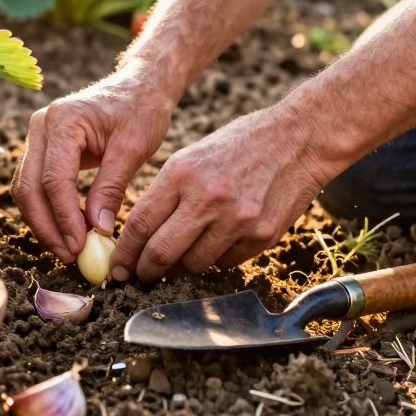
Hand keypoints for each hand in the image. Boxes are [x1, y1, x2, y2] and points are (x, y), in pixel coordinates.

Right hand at [12, 63, 174, 262]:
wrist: (140, 86)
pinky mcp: (44, 148)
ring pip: (26, 189)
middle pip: (29, 187)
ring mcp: (38, 136)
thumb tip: (98, 230)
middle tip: (70, 256)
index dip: (64, 218)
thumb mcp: (133, 148)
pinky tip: (69, 231)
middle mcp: (41, 125)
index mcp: (62, 120)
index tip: (81, 247)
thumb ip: (112, 188)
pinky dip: (49, 210)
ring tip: (69, 250)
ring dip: (44, 223)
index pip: (53, 180)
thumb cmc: (141, 110)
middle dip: (47, 227)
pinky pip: (36, 185)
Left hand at [110, 104, 334, 281]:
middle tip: (140, 277)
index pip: (141, 224)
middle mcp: (208, 199)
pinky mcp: (262, 236)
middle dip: (145, 271)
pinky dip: (216, 259)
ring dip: (181, 268)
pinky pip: (226, 262)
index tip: (117, 268)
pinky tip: (217, 243)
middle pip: (162, 253)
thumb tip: (141, 236)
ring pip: (194, 265)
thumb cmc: (239, 145)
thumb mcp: (192, 157)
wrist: (298, 139)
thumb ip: (166, 194)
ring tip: (179, 259)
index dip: (124, 253)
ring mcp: (237, 220)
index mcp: (182, 174)